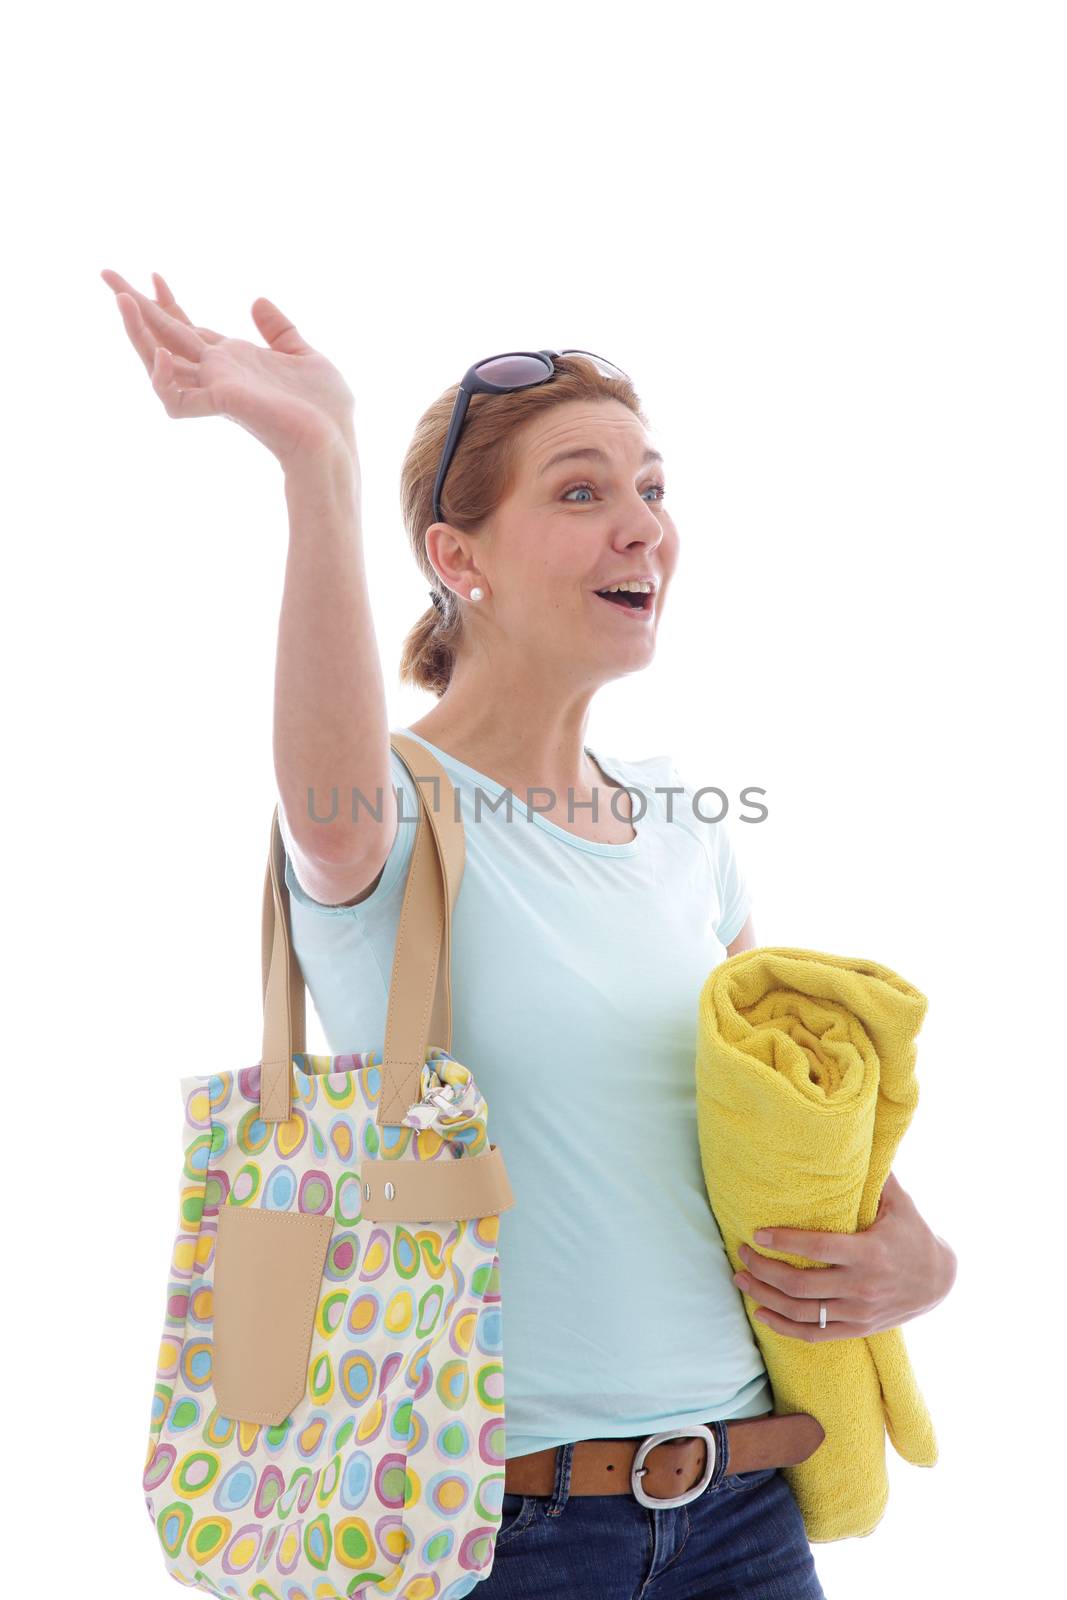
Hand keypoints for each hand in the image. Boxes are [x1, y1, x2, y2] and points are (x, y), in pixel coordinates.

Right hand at [100, 268, 357, 470]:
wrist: (335, 439)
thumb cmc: (324, 408)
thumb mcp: (304, 354)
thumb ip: (279, 330)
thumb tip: (257, 300)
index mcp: (233, 360)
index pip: (188, 328)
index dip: (169, 303)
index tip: (155, 273)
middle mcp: (218, 373)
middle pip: (164, 336)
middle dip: (135, 306)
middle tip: (105, 273)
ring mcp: (216, 388)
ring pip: (158, 362)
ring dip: (137, 332)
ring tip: (121, 300)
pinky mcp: (222, 403)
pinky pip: (175, 398)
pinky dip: (162, 378)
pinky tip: (160, 355)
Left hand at [731, 1171, 957, 1341]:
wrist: (940, 1281)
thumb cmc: (913, 1234)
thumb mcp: (900, 1203)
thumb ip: (875, 1176)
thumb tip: (854, 1136)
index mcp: (870, 1253)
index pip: (818, 1249)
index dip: (785, 1242)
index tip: (758, 1234)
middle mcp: (862, 1287)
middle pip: (801, 1285)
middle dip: (764, 1269)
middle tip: (741, 1253)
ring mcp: (858, 1312)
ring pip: (802, 1313)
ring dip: (765, 1297)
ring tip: (741, 1278)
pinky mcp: (857, 1329)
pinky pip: (814, 1334)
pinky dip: (784, 1327)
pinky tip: (762, 1313)